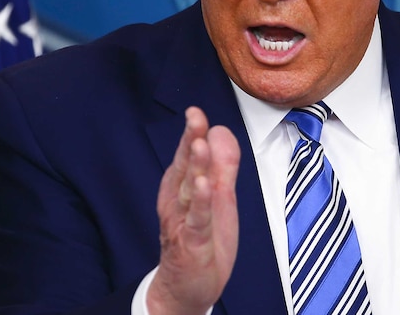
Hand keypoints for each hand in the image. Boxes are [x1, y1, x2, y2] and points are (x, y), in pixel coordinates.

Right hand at [147, 107, 240, 314]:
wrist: (186, 288)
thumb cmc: (201, 239)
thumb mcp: (218, 198)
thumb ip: (221, 166)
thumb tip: (221, 131)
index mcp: (183, 187)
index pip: (187, 154)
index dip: (192, 132)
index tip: (195, 111)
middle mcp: (177, 201)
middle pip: (184, 166)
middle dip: (190, 141)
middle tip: (195, 117)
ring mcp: (182, 222)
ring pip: (188, 191)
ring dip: (194, 167)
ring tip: (199, 145)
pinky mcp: (191, 244)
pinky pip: (195, 221)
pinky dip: (199, 204)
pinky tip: (204, 187)